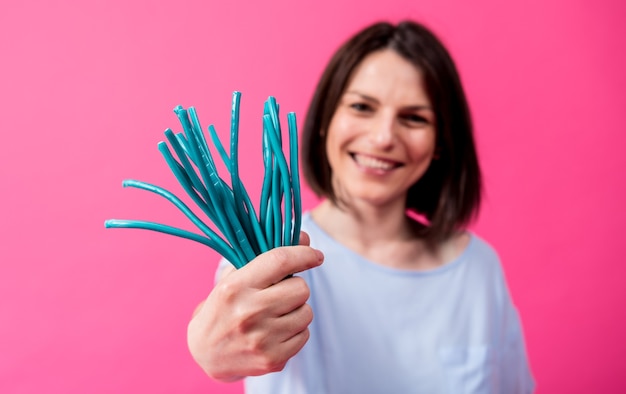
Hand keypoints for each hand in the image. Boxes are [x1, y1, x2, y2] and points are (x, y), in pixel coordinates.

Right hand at [187, 232, 323, 380]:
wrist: (205, 354)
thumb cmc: (223, 309)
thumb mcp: (235, 278)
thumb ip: (267, 257)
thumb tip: (304, 237)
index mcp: (236, 287)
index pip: (280, 261)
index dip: (304, 254)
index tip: (316, 256)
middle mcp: (249, 313)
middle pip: (301, 288)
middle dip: (295, 288)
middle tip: (280, 293)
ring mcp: (262, 339)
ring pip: (306, 313)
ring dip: (297, 310)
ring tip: (276, 314)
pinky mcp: (272, 359)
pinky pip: (304, 335)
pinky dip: (295, 331)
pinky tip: (276, 332)